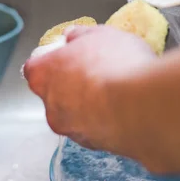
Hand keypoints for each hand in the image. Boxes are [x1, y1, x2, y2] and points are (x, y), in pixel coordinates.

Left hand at [23, 25, 155, 153]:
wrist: (142, 106)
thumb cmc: (115, 65)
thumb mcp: (100, 34)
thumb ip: (80, 35)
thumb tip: (73, 36)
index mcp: (43, 75)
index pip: (36, 68)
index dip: (54, 60)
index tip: (71, 55)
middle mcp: (51, 106)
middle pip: (55, 93)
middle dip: (73, 84)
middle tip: (98, 72)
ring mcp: (72, 130)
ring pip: (76, 115)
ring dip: (91, 105)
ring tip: (117, 91)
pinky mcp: (94, 146)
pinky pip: (96, 129)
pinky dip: (106, 121)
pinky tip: (126, 108)